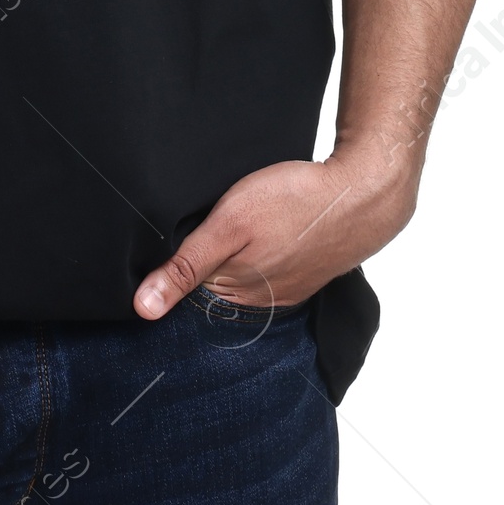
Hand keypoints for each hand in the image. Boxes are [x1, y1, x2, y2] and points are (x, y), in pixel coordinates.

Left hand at [133, 152, 415, 318]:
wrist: (361, 195)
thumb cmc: (294, 201)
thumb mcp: (229, 224)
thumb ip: (186, 264)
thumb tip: (142, 309)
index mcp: (233, 293)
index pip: (183, 293)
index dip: (168, 267)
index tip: (161, 246)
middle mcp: (256, 302)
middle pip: (209, 287)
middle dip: (196, 264)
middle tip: (200, 225)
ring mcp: (282, 291)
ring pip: (237, 279)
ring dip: (226, 259)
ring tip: (229, 228)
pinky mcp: (300, 276)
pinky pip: (264, 273)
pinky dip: (254, 256)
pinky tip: (258, 234)